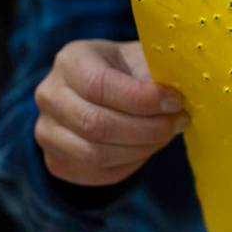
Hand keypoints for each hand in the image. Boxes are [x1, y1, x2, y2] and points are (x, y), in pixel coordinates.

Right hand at [34, 39, 186, 185]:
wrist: (107, 96)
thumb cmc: (131, 73)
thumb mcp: (145, 59)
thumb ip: (160, 72)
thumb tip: (185, 91)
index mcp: (71, 61)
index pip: (99, 85)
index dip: (142, 99)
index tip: (176, 102)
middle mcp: (49, 94)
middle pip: (96, 124)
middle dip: (147, 128)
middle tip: (178, 122)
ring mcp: (47, 131)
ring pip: (96, 153)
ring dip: (142, 148)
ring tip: (166, 134)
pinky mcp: (57, 161)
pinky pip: (96, 173)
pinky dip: (130, 164)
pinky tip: (146, 147)